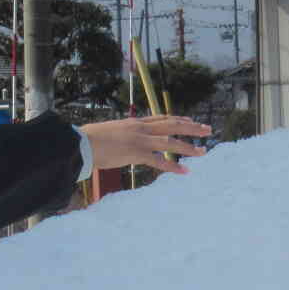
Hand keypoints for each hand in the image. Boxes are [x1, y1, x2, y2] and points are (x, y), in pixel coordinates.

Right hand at [80, 115, 212, 175]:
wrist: (80, 143)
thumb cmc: (90, 140)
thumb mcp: (111, 132)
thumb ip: (123, 134)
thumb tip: (125, 139)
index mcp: (134, 122)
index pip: (161, 118)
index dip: (178, 119)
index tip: (191, 121)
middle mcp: (140, 128)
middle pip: (172, 125)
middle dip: (192, 128)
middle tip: (208, 130)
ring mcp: (139, 140)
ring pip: (170, 141)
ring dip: (188, 147)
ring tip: (203, 151)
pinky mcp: (135, 153)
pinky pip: (159, 160)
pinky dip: (173, 166)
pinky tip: (185, 171)